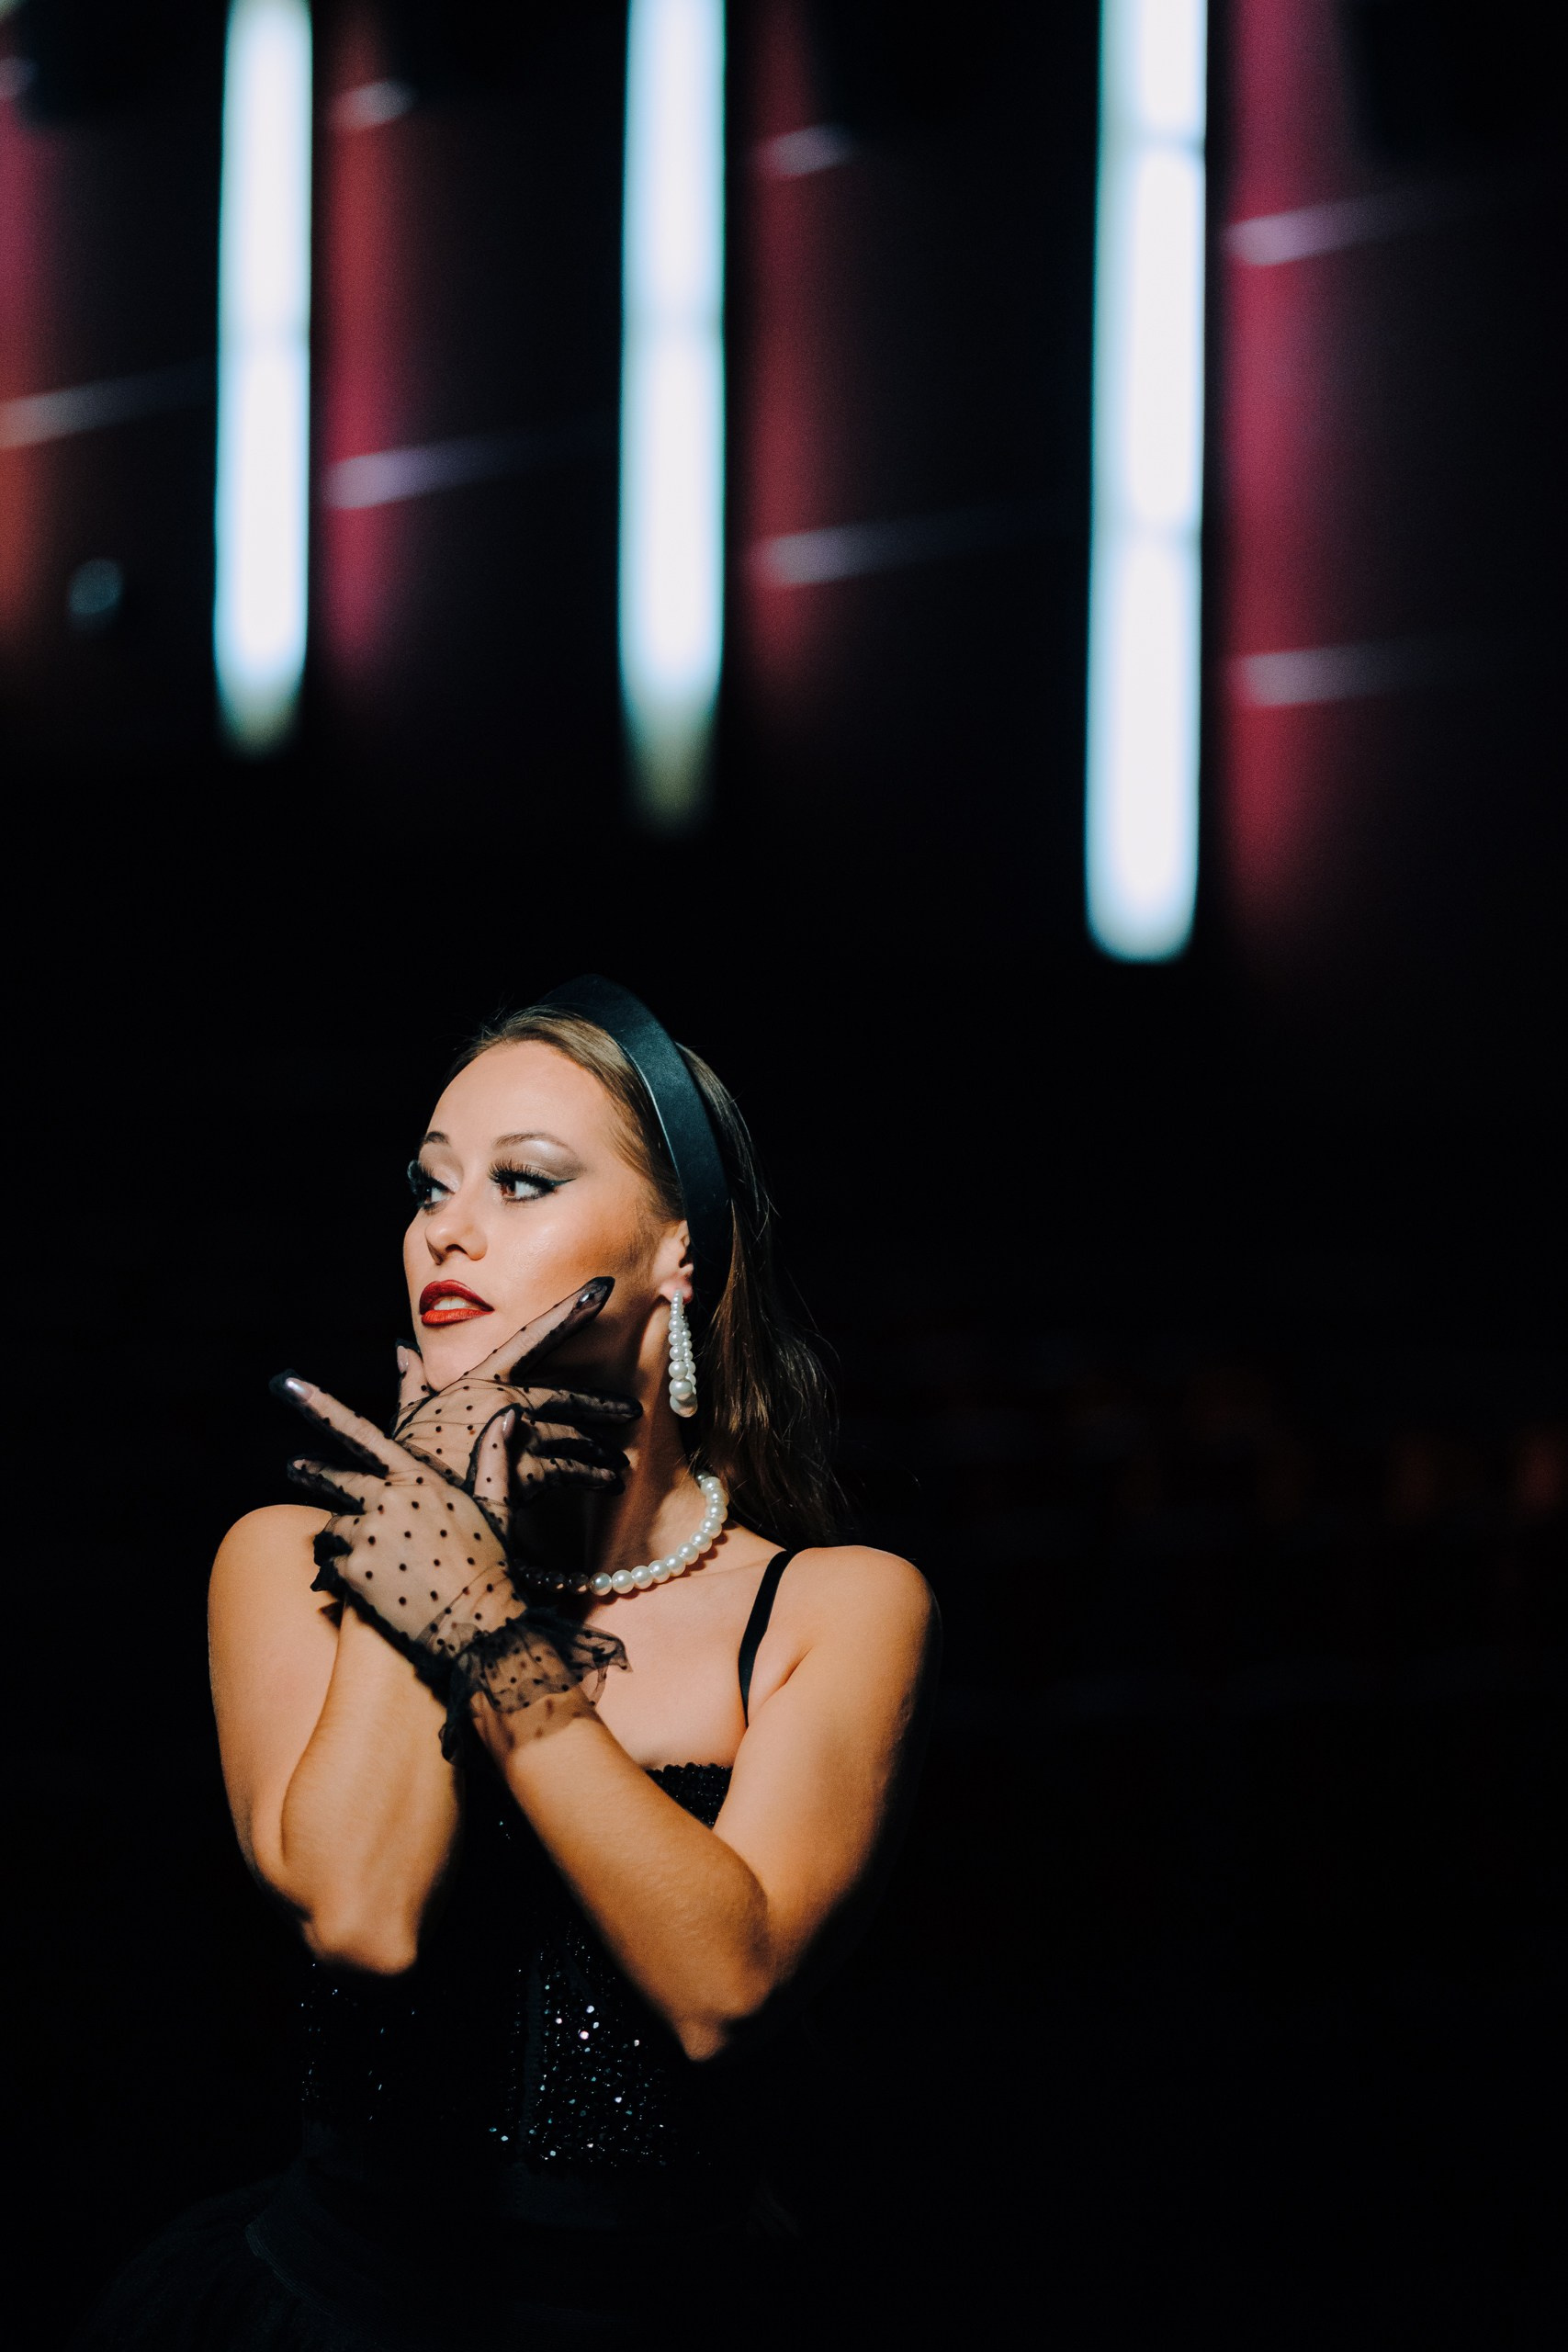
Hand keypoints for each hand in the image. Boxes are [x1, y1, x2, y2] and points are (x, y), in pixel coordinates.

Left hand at [274, 1375, 624, 1751]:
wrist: (479, 1624)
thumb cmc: (489, 1563)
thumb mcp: (495, 1505)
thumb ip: (493, 1456)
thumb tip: (508, 1415)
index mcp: (417, 1478)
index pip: (360, 1433)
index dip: (320, 1405)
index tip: (287, 1383)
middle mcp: (386, 1499)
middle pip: (334, 1478)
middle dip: (310, 1472)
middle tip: (293, 1467)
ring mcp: (366, 1536)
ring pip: (331, 1528)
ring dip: (335, 1540)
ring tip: (344, 1553)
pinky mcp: (353, 1573)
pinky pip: (328, 1567)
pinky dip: (334, 1575)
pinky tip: (348, 1585)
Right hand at [392, 1277, 639, 1505]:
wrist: (410, 1501)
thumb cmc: (408, 1457)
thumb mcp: (409, 1413)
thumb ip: (411, 1380)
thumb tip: (402, 1350)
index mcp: (481, 1380)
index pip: (533, 1336)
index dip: (570, 1311)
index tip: (603, 1289)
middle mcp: (506, 1400)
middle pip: (567, 1396)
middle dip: (603, 1404)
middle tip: (633, 1410)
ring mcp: (520, 1435)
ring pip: (573, 1435)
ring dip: (599, 1449)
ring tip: (619, 1463)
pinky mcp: (527, 1471)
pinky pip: (570, 1470)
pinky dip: (593, 1475)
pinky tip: (611, 1481)